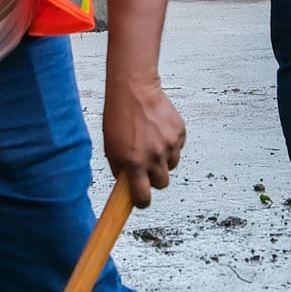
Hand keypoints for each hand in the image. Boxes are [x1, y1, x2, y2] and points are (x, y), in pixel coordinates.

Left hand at [102, 76, 183, 207]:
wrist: (135, 90)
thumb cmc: (119, 116)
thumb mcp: (110, 146)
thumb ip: (120, 168)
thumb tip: (126, 183)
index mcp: (134, 162)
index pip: (143, 196)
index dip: (142, 201)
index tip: (142, 199)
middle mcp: (154, 156)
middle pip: (162, 184)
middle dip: (154, 178)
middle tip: (146, 165)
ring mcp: (169, 144)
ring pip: (171, 165)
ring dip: (163, 159)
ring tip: (151, 141)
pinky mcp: (180, 132)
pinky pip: (178, 147)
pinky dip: (170, 143)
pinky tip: (158, 130)